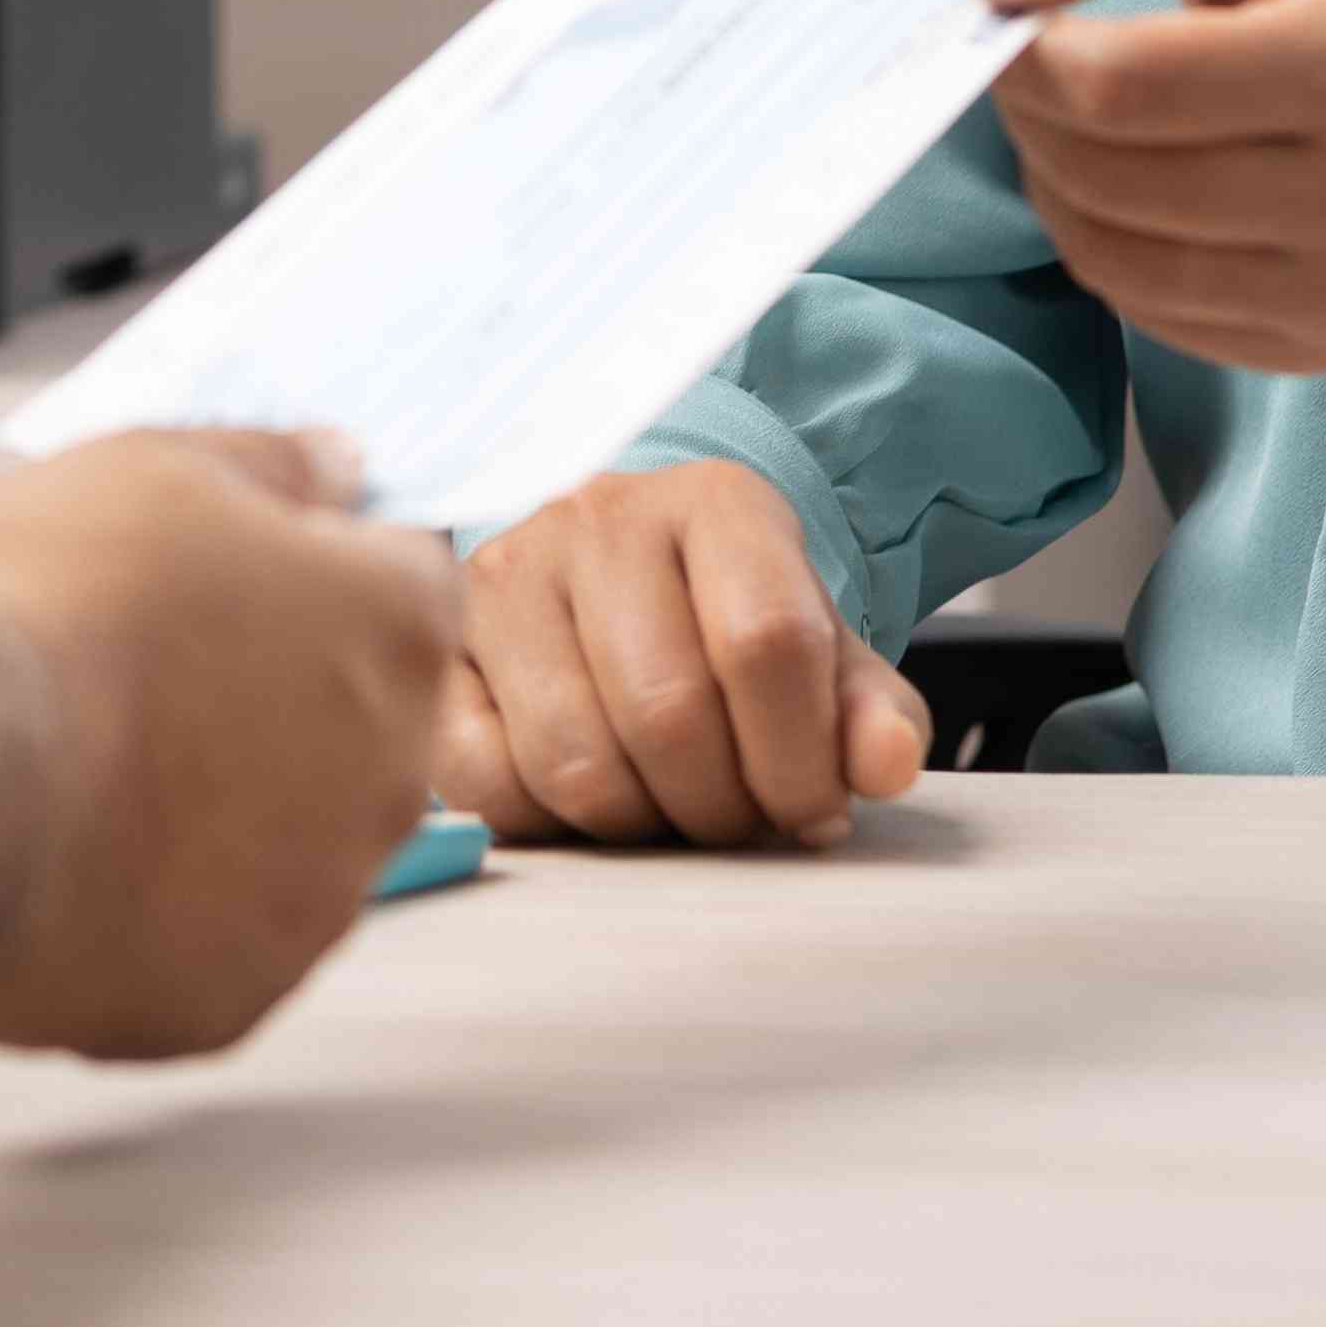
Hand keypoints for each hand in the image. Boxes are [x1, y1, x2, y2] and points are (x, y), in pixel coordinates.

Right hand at [0, 427, 459, 1057]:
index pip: (410, 580)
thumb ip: (272, 466)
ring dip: (227, 803)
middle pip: (359, 720)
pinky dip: (167, 902)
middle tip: (151, 662)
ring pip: (292, 839)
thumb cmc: (46, 614)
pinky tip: (83, 847)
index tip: (249, 568)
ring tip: (101, 757)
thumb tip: (334, 467)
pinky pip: (218, 936)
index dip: (322, 564)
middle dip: (278, 691)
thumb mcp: (154, 467)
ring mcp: (314, 903)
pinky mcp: (231, 997)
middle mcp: (391, 776)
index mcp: (394, 630)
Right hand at [435, 459, 926, 847]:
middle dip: (721, 807)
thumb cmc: (725, 620)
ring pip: (573, 759)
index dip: (799, 761)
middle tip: (738, 823)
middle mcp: (597, 516)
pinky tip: (591, 798)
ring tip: (670, 810)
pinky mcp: (439, 644)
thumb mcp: (818, 651)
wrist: (614, 571)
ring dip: (639, 824)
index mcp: (714, 502)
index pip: (766, 641)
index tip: (814, 813)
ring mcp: (504, 573)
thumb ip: (869, 712)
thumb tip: (886, 765)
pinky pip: (482, 776)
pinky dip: (546, 821)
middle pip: (668, 711)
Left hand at [963, 0, 1325, 377]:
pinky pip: (1157, 314)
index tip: (1002, 12)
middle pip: (1107, 180)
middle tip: (1033, 56)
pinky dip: (1114, 244)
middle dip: (1032, 115)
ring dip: (1058, 183)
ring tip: (1081, 116)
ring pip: (1114, 261)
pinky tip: (1144, 178)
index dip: (1026, 54)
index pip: (1120, 87)